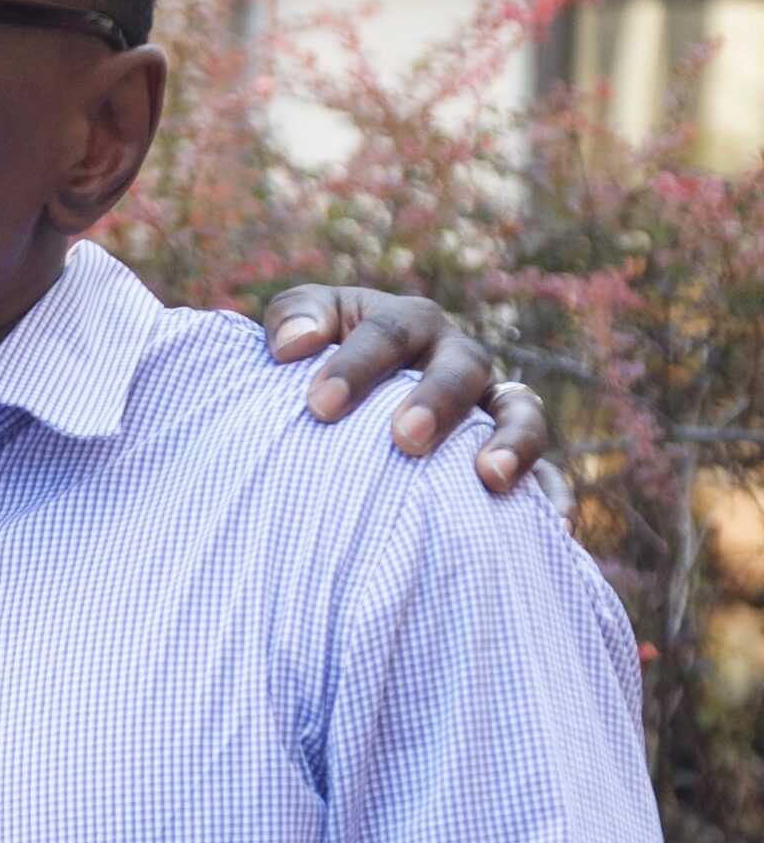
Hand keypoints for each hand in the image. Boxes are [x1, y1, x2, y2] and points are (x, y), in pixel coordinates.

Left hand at [262, 286, 547, 494]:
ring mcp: (488, 406)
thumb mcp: (302, 325)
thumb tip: (295, 344)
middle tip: (404, 438)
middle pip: (461, 369)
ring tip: (491, 477)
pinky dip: (548, 493)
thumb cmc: (319, 360)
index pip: (388, 334)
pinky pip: (544, 472)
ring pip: (519, 412)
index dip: (356, 366)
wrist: (346, 405)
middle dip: (436, 401)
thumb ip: (294, 318)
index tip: (318, 406)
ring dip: (513, 441)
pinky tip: (548, 524)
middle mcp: (456, 358)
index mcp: (407, 323)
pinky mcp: (508, 453)